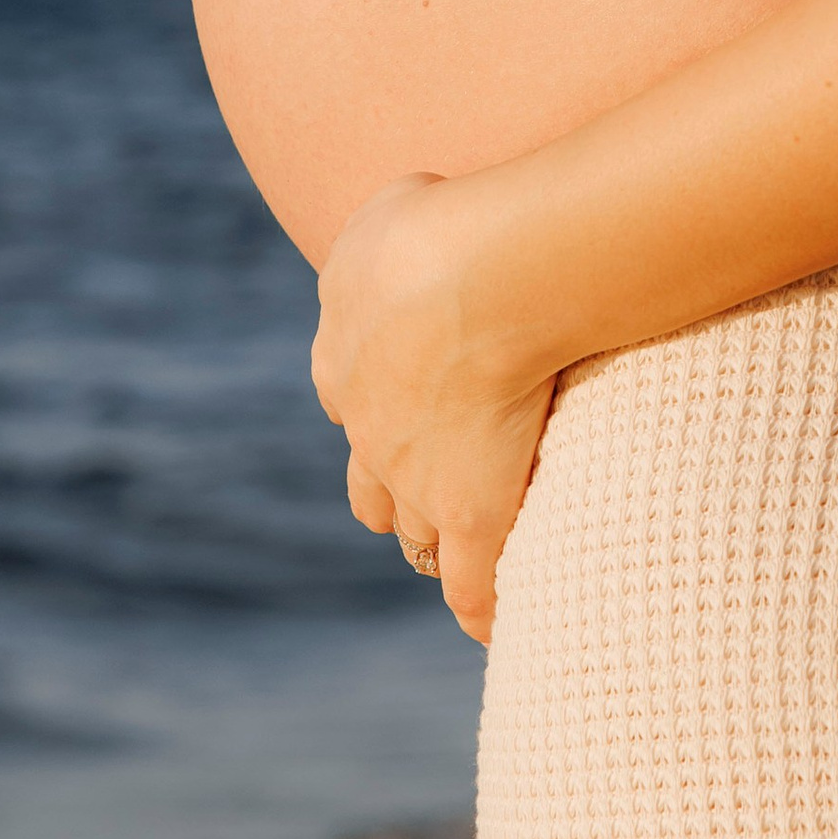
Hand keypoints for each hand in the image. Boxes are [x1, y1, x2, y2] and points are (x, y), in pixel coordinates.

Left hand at [311, 171, 557, 644]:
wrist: (470, 278)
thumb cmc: (435, 230)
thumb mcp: (389, 213)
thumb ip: (389, 239)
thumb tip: (403, 231)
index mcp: (343, 359)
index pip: (352, 403)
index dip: (384, 411)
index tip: (415, 409)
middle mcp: (368, 429)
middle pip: (372, 482)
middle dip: (398, 487)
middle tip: (437, 486)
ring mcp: (417, 480)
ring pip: (414, 532)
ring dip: (436, 537)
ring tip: (470, 546)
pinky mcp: (472, 512)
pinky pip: (472, 585)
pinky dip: (479, 607)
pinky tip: (493, 625)